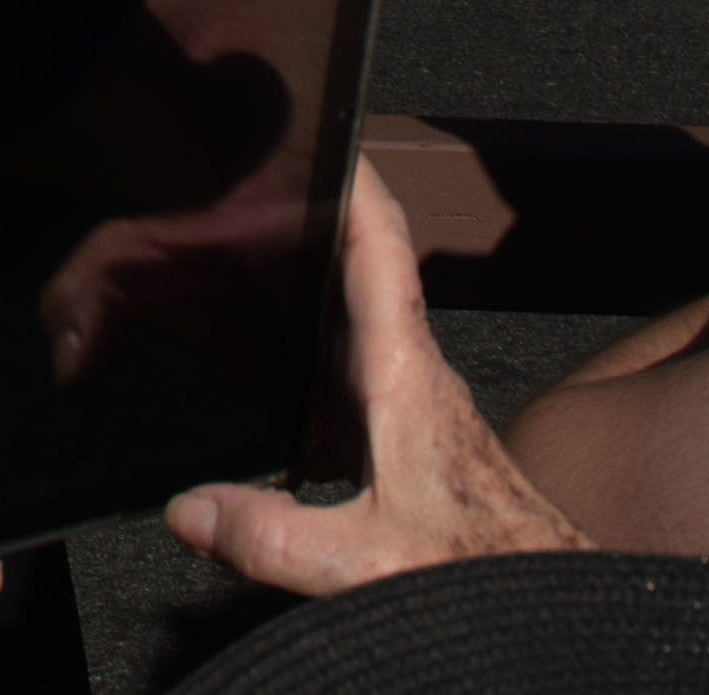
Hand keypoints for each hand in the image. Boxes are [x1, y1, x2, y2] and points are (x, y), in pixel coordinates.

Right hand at [169, 167, 588, 594]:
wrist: (544, 601)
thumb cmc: (484, 570)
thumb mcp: (367, 560)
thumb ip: (273, 535)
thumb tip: (188, 507)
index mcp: (404, 373)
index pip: (381, 246)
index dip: (350, 178)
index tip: (320, 130)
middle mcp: (411, 374)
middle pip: (352, 268)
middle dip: (293, 222)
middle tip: (230, 190)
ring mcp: (412, 403)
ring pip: (348, 316)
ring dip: (294, 286)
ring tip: (225, 262)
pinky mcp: (407, 437)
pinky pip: (344, 368)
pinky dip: (299, 350)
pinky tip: (259, 377)